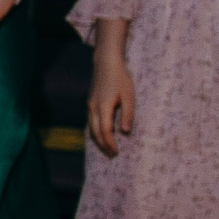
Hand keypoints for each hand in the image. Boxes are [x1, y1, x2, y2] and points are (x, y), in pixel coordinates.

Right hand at [87, 40, 135, 157]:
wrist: (106, 63)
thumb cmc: (120, 78)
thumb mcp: (129, 96)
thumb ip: (128, 114)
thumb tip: (125, 132)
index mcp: (103, 106)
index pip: (105, 130)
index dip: (110, 143)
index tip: (116, 152)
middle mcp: (93, 107)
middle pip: (95, 131)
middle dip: (102, 145)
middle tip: (111, 155)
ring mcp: (90, 105)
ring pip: (91, 127)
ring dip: (98, 139)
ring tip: (106, 148)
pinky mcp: (90, 102)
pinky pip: (90, 121)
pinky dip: (95, 131)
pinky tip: (100, 134)